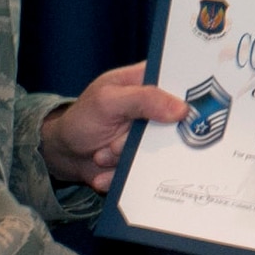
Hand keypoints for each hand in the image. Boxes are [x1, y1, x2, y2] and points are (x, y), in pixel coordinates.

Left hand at [41, 62, 186, 191]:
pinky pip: (147, 171)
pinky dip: (121, 173)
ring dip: (126, 157)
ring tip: (104, 152)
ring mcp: (152, 135)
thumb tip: (181, 109)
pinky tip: (103, 168)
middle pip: (175, 124)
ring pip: (160, 152)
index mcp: (150, 81)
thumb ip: (143, 100)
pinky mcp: (146, 159)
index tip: (184, 115)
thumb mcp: (107, 101)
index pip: (182, 83)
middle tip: (115, 143)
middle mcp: (156, 108)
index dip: (189, 99)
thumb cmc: (83, 118)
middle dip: (143, 140)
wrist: (66, 153)